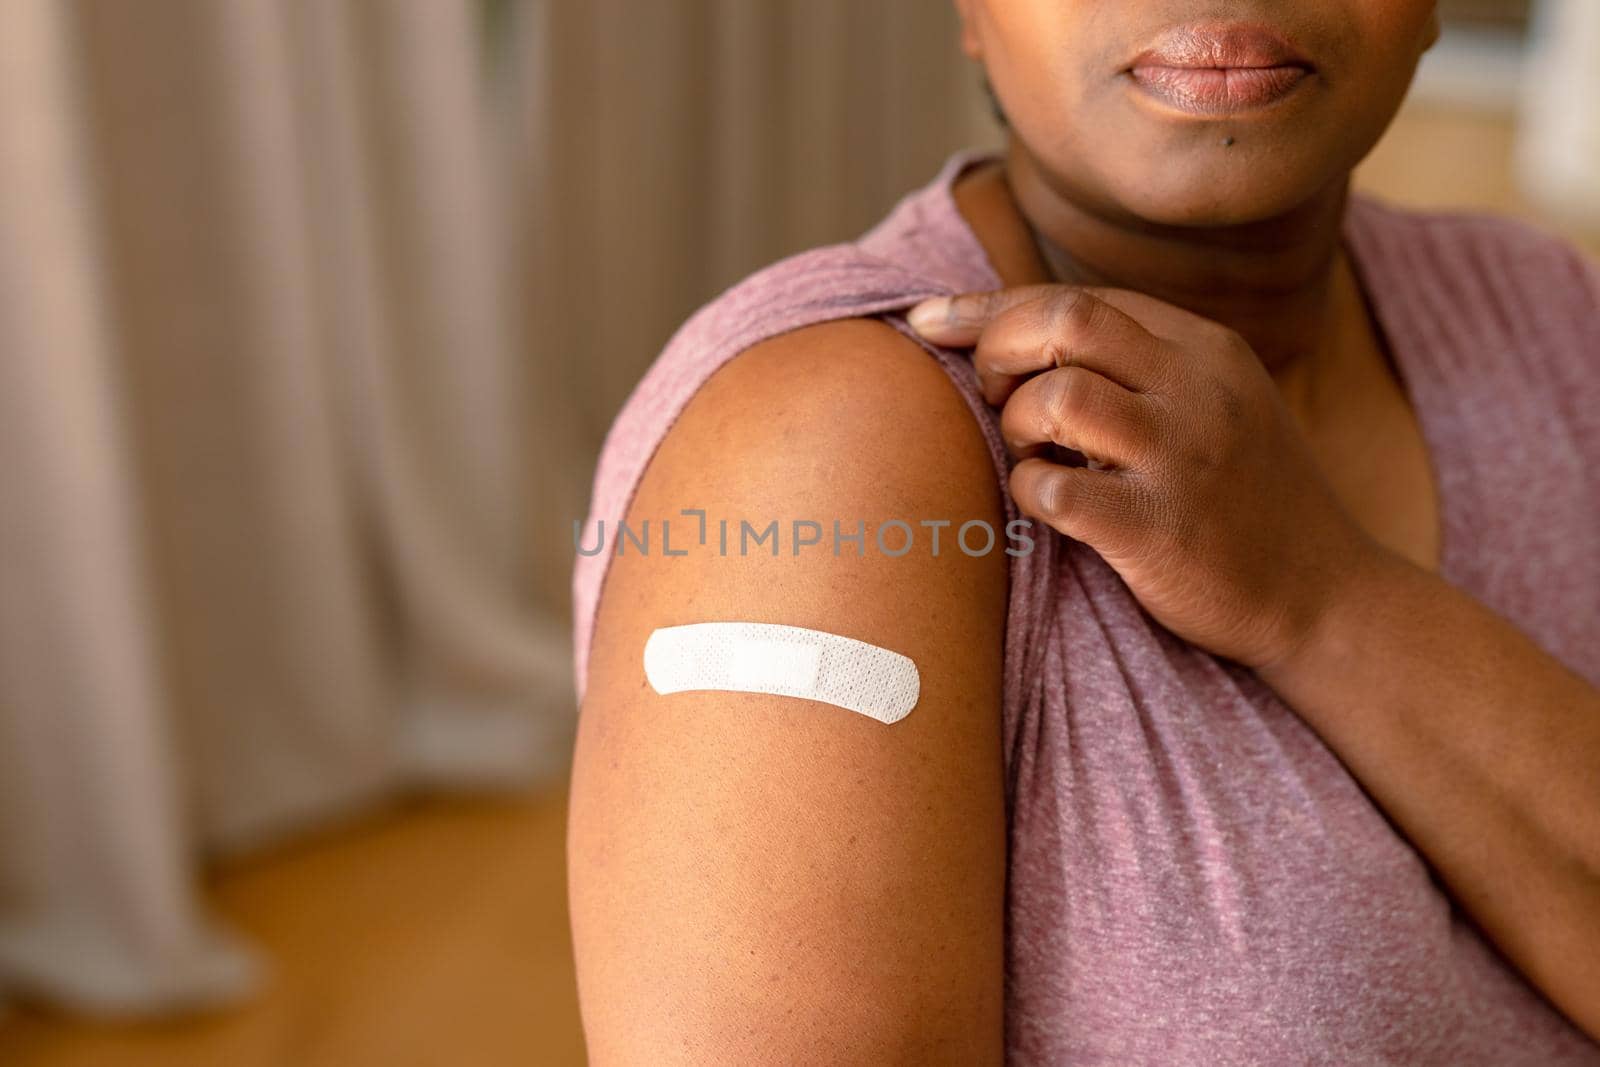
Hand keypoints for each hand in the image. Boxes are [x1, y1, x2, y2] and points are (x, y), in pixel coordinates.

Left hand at [908, 284, 1387, 670]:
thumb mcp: (1217, 403)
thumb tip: (1019, 332)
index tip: (929, 320)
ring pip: (1058, 397)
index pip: (1080, 298)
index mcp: (1206, 349)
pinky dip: (1028, 491)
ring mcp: (1183, 458)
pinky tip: (1046, 503)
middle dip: (997, 347)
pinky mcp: (1161, 529)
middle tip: (989, 394)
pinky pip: (1057, 490)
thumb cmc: (1248, 501)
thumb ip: (1140, 364)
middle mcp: (1198, 389)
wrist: (1326, 598)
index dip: (992, 306)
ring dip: (1015, 422)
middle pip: (1064, 322)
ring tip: (1030, 452)